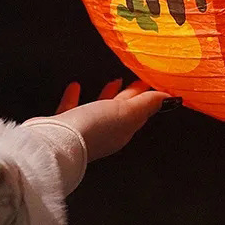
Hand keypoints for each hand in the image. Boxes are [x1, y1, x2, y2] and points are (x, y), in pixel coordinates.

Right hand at [53, 79, 171, 163]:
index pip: (140, 111)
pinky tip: (75, 85)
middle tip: (137, 79)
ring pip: (100, 110)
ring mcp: (84, 131)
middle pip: (122, 110)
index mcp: (123, 130)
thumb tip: (169, 98)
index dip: (147, 96)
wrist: (55, 144)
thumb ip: (146, 104)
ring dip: (108, 95)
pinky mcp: (62, 127)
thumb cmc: (94, 128)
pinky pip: (71, 109)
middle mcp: (105, 132)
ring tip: (113, 81)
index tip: (151, 81)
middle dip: (131, 95)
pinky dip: (74, 97)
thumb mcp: (127, 113)